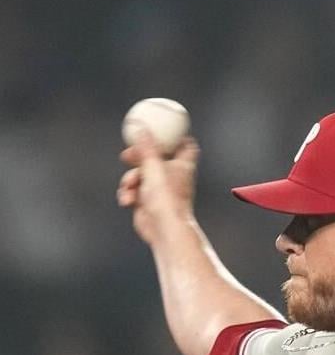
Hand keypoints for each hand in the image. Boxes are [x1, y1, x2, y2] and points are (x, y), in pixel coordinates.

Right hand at [117, 130, 199, 244]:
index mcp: (181, 165)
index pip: (186, 146)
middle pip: (154, 157)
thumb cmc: (167, 200)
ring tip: (131, 188)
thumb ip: (146, 146)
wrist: (164, 228)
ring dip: (130, 180)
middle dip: (138, 156)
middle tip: (128, 156)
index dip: (177, 136)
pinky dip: (128, 194)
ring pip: (140, 174)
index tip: (164, 129)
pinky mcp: (147, 202)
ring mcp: (160, 190)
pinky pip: (133, 191)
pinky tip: (128, 200)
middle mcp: (172, 177)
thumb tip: (140, 126)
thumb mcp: (153, 165)